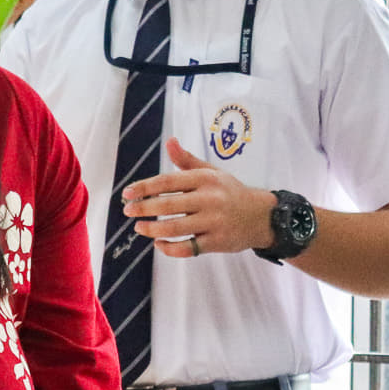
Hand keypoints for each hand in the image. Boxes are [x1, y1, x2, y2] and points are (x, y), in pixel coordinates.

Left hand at [122, 139, 275, 257]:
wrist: (261, 216)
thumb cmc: (230, 191)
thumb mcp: (211, 171)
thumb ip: (187, 160)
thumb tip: (170, 141)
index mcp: (205, 179)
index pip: (168, 181)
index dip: (145, 187)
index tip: (127, 193)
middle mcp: (210, 199)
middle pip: (168, 204)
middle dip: (143, 208)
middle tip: (128, 211)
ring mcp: (214, 222)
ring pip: (175, 227)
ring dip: (152, 229)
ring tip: (139, 228)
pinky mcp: (217, 242)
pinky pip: (188, 247)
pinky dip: (170, 248)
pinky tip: (159, 243)